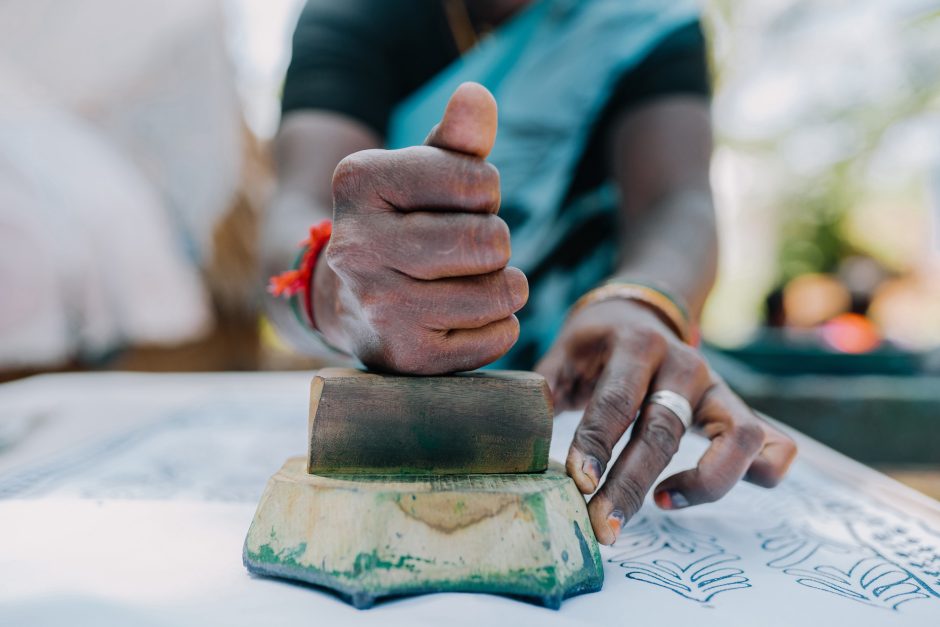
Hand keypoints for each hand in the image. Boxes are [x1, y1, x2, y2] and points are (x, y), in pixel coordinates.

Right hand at [313, 83, 527, 373]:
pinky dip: (496, 326)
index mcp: (357, 182)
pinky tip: (459, 318)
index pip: (477, 180)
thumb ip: (456, 139)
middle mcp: (357, 247)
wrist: (347, 301)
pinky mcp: (407, 358)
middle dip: (495, 243)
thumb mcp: (421, 173)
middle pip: (491, 241)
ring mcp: (380, 308)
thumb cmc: (401, 224)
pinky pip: (500, 336)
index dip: (484, 192)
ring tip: (464, 283)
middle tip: (466, 249)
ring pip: (502, 292)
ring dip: (501, 286)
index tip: (457, 203)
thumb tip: (476, 96)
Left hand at [536, 298, 796, 544]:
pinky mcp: (740, 410)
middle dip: (632, 485)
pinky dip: (757, 476)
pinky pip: (774, 448)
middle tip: (603, 526)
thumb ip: (544, 389)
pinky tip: (702, 489)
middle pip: (665, 431)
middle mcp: (685, 364)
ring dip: (705, 483)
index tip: (577, 485)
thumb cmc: (597, 343)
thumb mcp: (565, 351)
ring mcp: (720, 387)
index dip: (596, 446)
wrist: (642, 311)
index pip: (616, 402)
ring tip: (661, 503)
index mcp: (636, 346)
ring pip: (740, 438)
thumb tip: (525, 438)